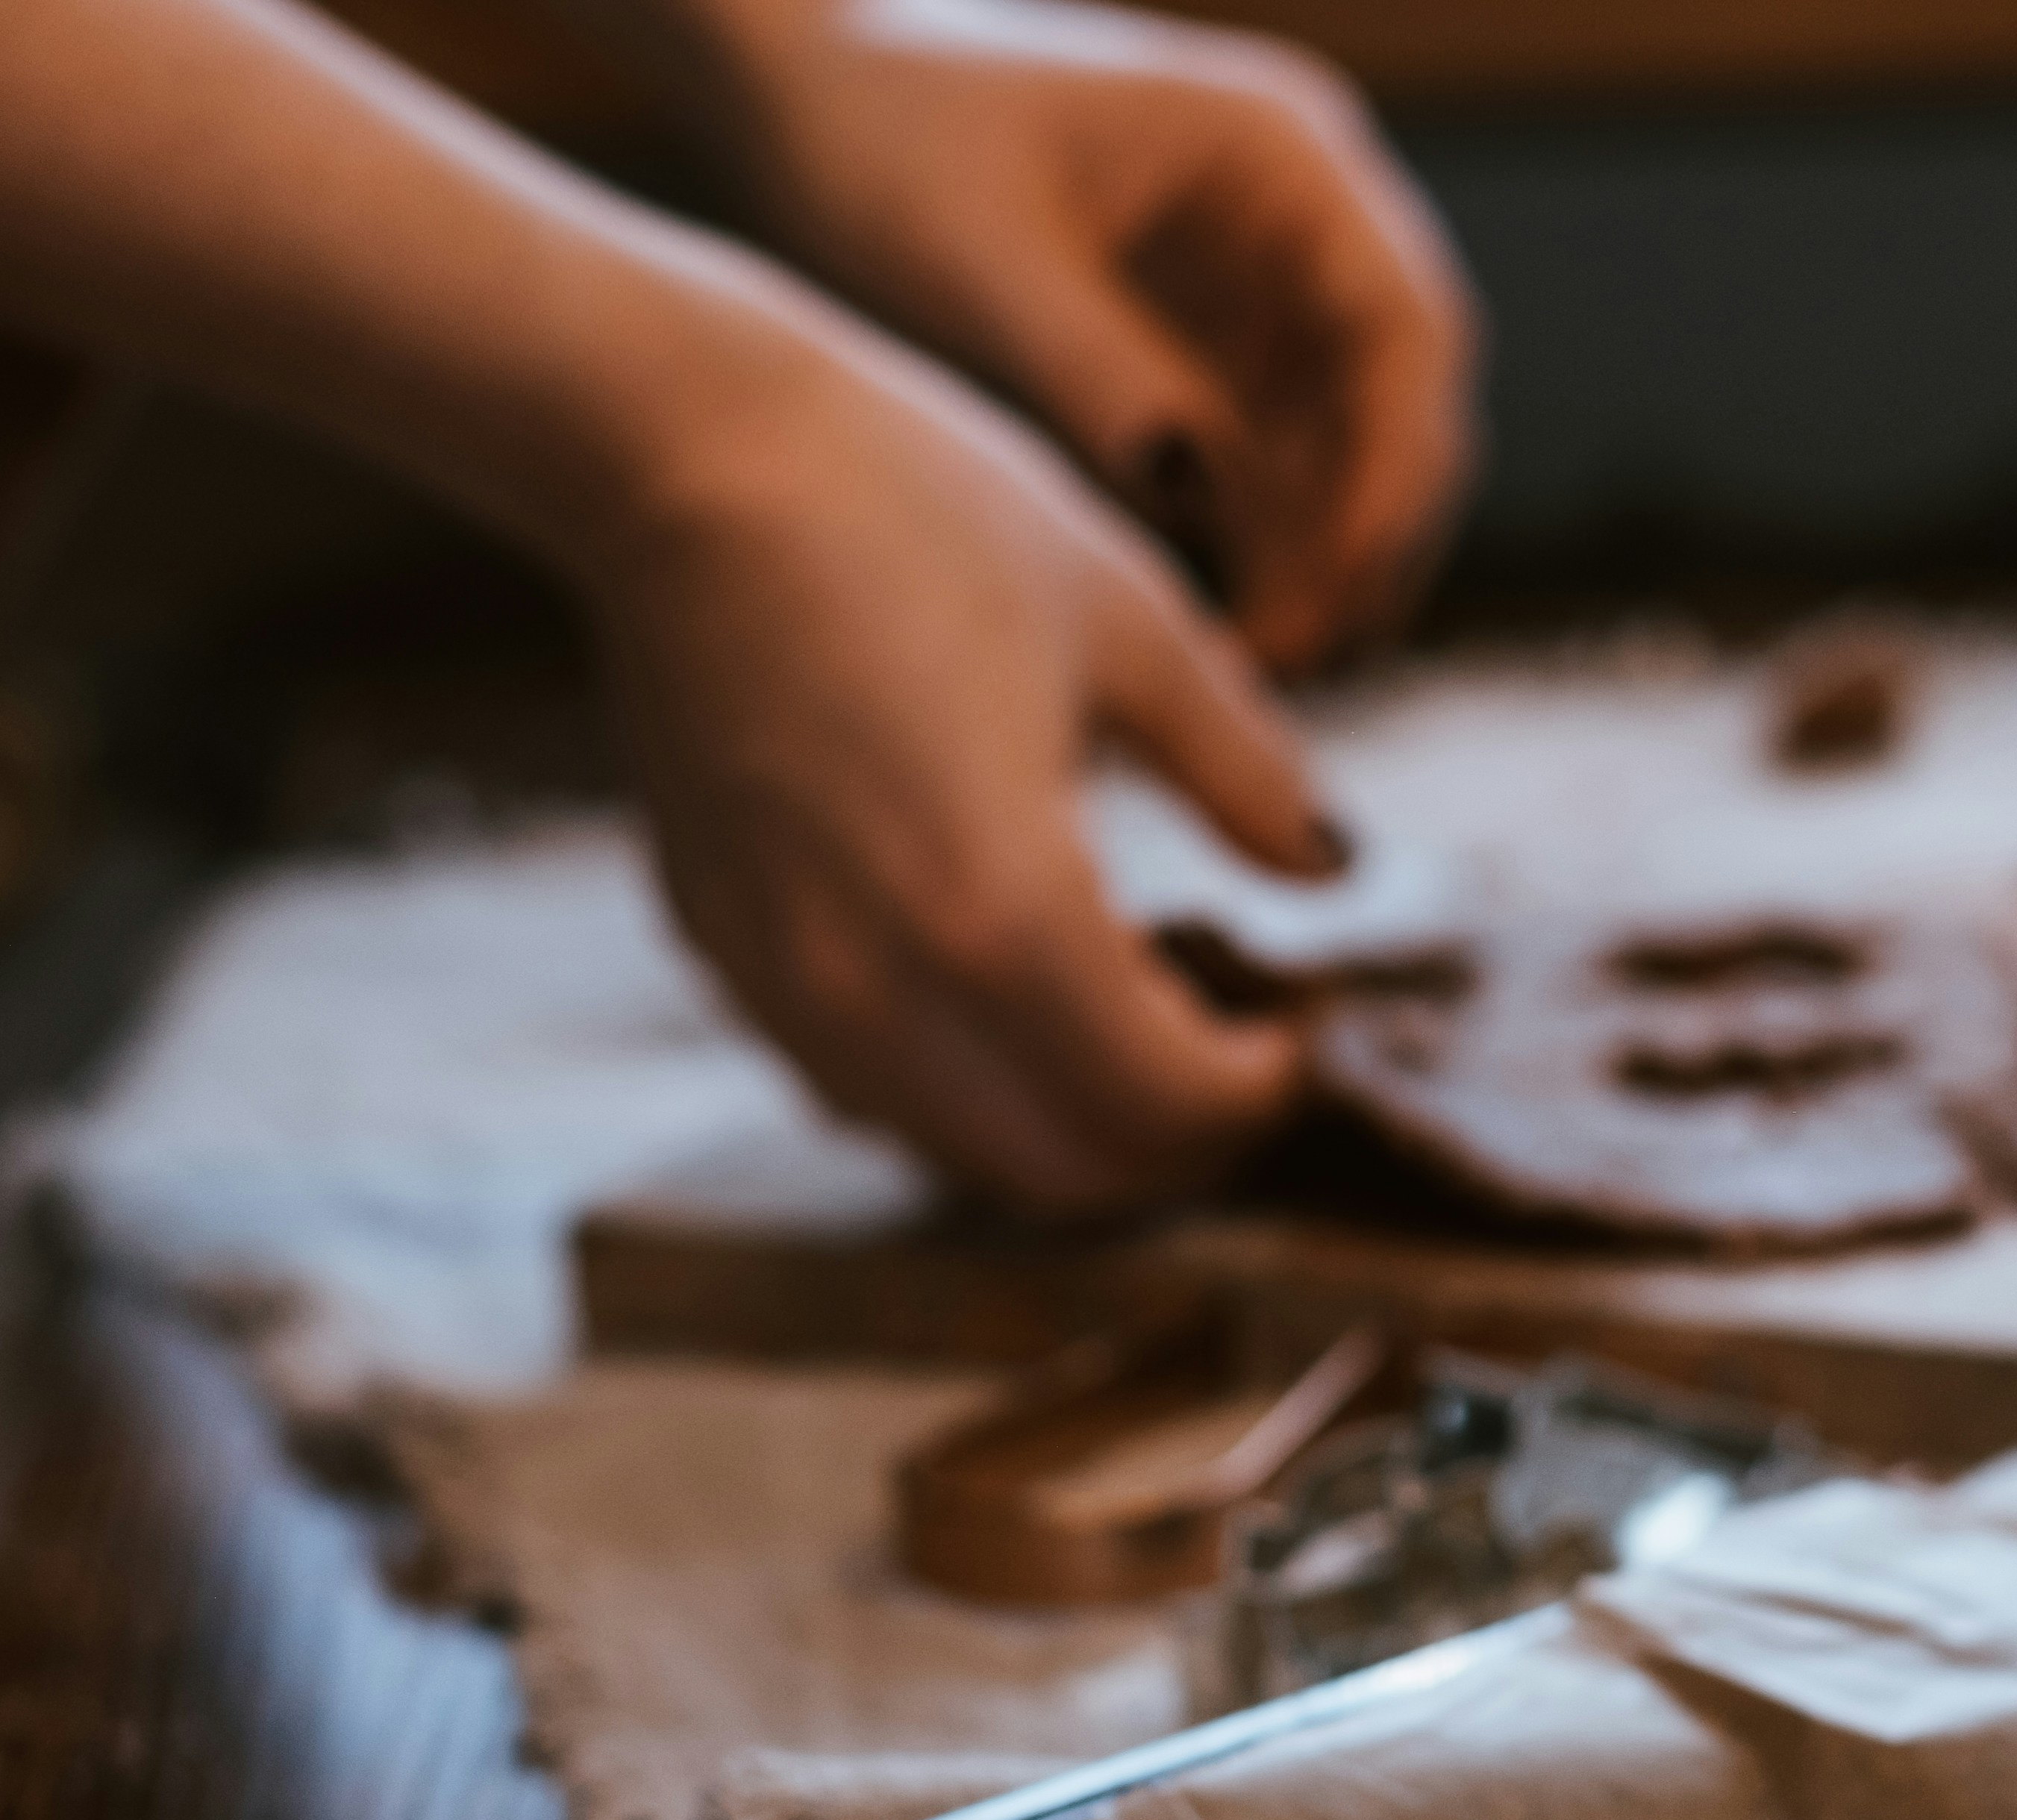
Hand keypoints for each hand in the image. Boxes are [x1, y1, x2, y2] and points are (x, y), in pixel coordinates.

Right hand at [596, 305, 1340, 1213]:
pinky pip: (861, 1083)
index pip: (1165, 1104)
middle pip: (1065, 1171)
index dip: (1260, 1094)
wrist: (681, 452)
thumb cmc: (912, 504)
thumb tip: (1335, 866)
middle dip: (1171, 1138)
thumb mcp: (1132, 623)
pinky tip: (1005, 981)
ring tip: (1133, 1019)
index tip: (1305, 1035)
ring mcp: (783, 981)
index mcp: (1006, 912)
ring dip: (1064, 1120)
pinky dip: (959, 1079)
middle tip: (1235, 1059)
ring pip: (957, 1148)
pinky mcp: (719, 949)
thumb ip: (1247, 772)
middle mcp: (882, 987)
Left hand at [683, 0, 1474, 671]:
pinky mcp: (1202, 341)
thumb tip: (1200, 496)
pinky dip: (1257, 543)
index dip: (1393, 465)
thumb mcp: (986, 267)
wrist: (798, 93)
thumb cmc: (884, 136)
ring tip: (1255, 663)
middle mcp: (1294, 212)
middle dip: (1366, 531)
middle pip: (1399, 396)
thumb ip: (1100, 373)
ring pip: (1342, 442)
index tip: (1341, 580)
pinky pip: (1267, 459)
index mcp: (1277, 152)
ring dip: (1318, 555)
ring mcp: (1255, 278)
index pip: (1403, 326)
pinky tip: (1221, 625)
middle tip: (1300, 655)